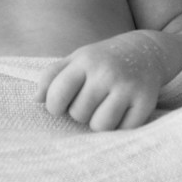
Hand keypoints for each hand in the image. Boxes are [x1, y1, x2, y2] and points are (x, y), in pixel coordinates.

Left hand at [35, 33, 164, 130]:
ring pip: (100, 126)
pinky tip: (122, 112)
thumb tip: (35, 100)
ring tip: (103, 109)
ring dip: (99, 123)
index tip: (61, 105)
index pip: (57, 96)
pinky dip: (120, 127)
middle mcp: (106, 72)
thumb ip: (51, 77)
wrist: (146, 51)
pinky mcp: (146, 101)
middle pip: (78, 114)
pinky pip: (123, 130)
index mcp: (85, 61)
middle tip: (91, 102)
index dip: (55, 107)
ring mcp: (128, 87)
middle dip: (80, 113)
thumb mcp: (76, 60)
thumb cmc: (102, 60)